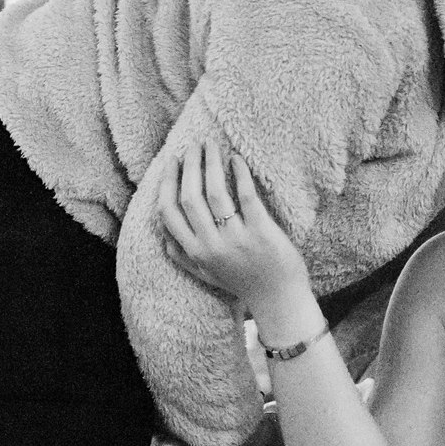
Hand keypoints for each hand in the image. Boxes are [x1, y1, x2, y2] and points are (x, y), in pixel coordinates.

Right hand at [156, 139, 311, 319]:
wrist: (280, 300)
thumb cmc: (243, 284)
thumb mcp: (207, 276)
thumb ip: (184, 258)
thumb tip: (164, 239)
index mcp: (196, 252)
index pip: (169, 212)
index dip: (167, 183)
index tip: (172, 161)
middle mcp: (211, 245)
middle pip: (190, 197)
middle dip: (189, 166)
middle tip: (194, 145)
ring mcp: (236, 238)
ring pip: (214, 192)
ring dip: (210, 163)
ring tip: (212, 145)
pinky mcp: (261, 231)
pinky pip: (245, 196)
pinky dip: (239, 173)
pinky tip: (237, 159)